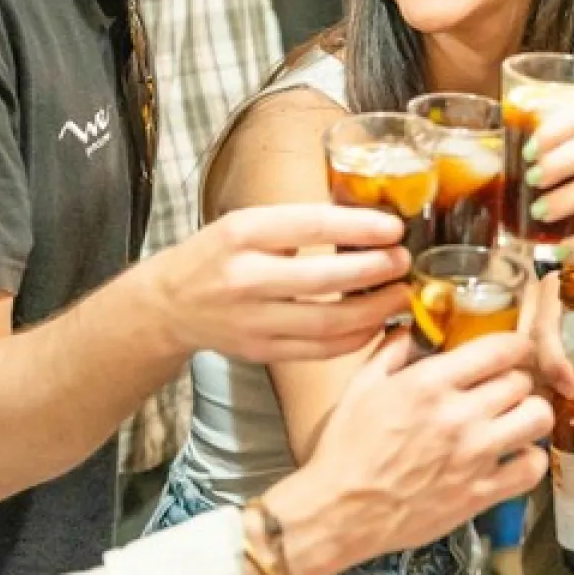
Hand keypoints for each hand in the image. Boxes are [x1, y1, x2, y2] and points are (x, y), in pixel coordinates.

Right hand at [151, 203, 412, 362]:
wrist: (169, 304)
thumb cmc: (218, 255)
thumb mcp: (247, 224)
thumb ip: (297, 225)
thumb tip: (368, 223)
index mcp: (243, 233)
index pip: (310, 226)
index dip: (359, 227)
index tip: (394, 228)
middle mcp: (245, 277)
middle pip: (324, 278)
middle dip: (375, 270)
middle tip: (404, 261)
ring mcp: (252, 320)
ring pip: (328, 322)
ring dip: (374, 309)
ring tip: (400, 294)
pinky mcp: (261, 351)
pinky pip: (320, 350)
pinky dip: (355, 338)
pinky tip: (376, 323)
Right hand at [293, 330, 552, 564]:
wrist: (341, 511)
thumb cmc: (347, 449)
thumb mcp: (361, 386)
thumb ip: (393, 350)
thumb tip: (417, 328)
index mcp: (429, 383)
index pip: (500, 349)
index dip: (516, 345)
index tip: (514, 349)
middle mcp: (458, 416)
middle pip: (522, 381)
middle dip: (517, 379)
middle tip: (506, 386)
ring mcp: (474, 456)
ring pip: (537, 418)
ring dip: (530, 413)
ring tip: (515, 418)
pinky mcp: (481, 493)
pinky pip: (532, 468)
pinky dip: (530, 459)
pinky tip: (514, 455)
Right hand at [525, 236, 573, 398]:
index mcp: (554, 289)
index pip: (545, 330)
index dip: (555, 362)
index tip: (572, 389)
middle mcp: (531, 300)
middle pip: (525, 346)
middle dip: (543, 377)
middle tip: (565, 402)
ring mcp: (524, 316)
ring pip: (519, 354)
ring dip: (536, 380)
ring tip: (555, 403)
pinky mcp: (524, 331)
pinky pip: (522, 357)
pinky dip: (535, 377)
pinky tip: (550, 394)